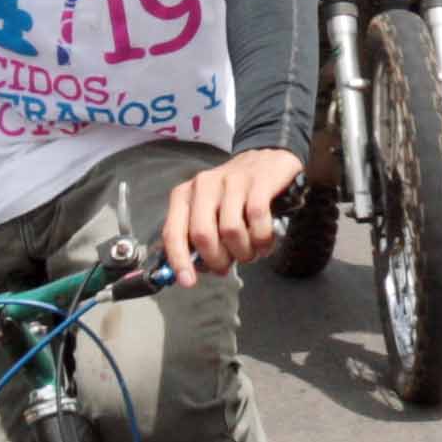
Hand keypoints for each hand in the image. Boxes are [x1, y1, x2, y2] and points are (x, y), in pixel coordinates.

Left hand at [162, 148, 304, 287]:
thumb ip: (198, 238)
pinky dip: (262, 238)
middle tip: (229, 265)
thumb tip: (193, 269)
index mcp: (185, 194)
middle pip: (203, 235)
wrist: (267, 159)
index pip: (174, 232)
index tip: (188, 282)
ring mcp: (232, 181)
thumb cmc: (235, 195)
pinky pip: (258, 219)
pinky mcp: (259, 181)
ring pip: (231, 230)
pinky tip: (265, 242)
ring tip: (251, 252)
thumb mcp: (209, 212)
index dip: (179, 260)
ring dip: (244, 251)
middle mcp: (204, 185)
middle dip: (218, 259)